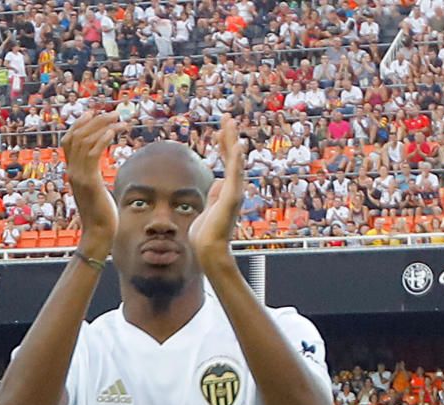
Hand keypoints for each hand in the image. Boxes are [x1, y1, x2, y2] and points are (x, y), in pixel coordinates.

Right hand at [60, 110, 120, 256]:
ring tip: (119, 120)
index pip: (68, 141)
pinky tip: (114, 132)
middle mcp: (72, 172)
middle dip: (94, 120)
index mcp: (73, 173)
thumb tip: (102, 173)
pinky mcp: (89, 182)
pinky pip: (92, 153)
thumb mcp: (97, 191)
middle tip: (113, 113)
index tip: (92, 112)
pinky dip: (102, 139)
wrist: (99, 234)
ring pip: (84, 141)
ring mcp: (79, 177)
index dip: (79, 124)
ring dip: (102, 126)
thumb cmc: (102, 216)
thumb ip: (95, 178)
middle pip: (76, 136)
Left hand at [188, 116, 245, 267]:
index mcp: (227, 189)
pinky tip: (237, 146)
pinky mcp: (232, 198)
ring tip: (230, 123)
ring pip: (234, 161)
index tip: (220, 129)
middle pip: (231, 156)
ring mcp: (234, 192)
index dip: (223, 144)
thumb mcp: (210, 206)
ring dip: (232, 141)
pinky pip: (235, 175)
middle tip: (227, 117)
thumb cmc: (206, 232)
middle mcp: (233, 188)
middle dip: (228, 136)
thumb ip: (215, 193)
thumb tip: (218, 181)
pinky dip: (237, 160)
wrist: (209, 248)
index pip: (226, 161)